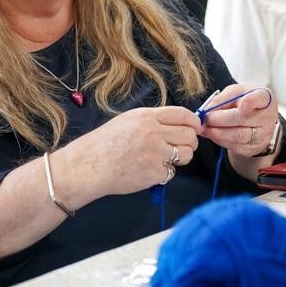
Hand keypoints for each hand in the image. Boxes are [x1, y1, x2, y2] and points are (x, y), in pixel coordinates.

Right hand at [59, 106, 200, 198]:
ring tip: (166, 159)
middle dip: (191, 142)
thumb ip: (153, 120)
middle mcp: (153, 132)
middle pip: (189, 135)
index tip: (197, 128)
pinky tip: (149, 170)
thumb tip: (179, 123)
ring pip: (186, 154)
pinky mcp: (154, 172)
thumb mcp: (128, 121)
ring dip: (181, 158)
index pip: (183, 114)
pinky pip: (172, 171)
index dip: (194, 122)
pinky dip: (165, 172)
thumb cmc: (105, 144)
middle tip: (183, 147)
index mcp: (147, 117)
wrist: (88, 166)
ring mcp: (155, 153)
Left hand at [200, 84, 279, 157]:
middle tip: (207, 117)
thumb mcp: (235, 93)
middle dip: (221, 118)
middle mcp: (267, 117)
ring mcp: (263, 134)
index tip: (241, 105)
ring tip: (205, 127)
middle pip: (243, 118)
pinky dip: (220, 140)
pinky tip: (211, 134)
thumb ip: (223, 98)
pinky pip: (235, 146)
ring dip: (218, 132)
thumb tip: (208, 108)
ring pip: (239, 135)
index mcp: (264, 97)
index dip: (251, 102)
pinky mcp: (254, 148)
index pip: (260, 98)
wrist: (254, 120)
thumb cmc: (243, 101)